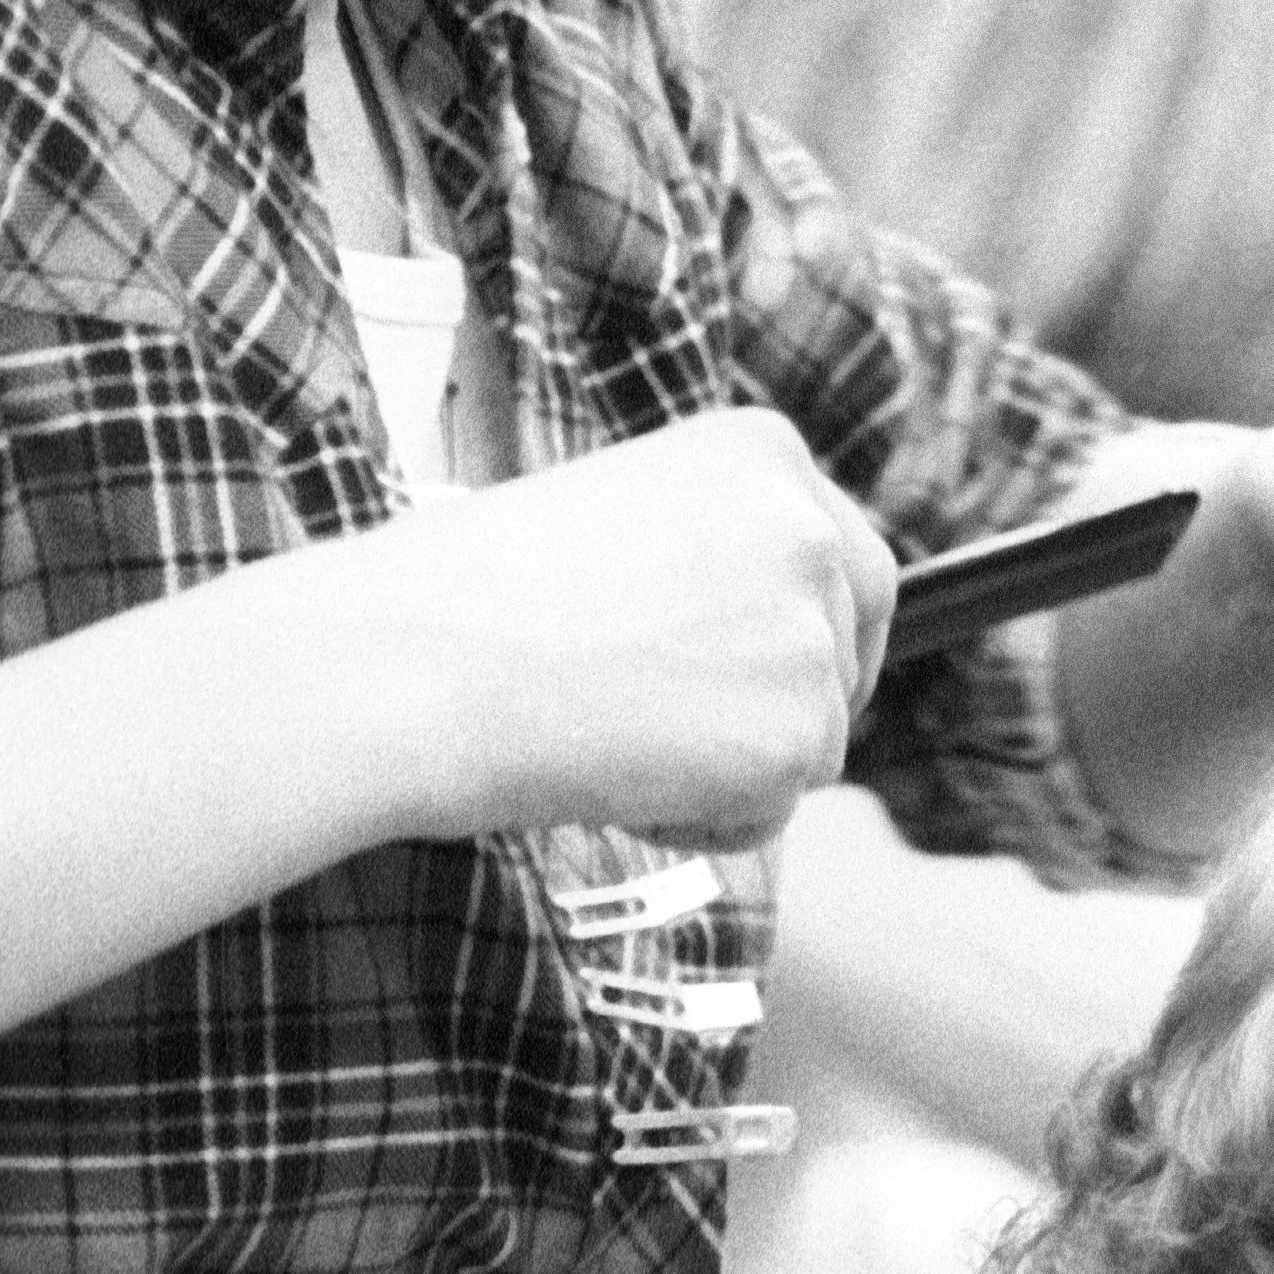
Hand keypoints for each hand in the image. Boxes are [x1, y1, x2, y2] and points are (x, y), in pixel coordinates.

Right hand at [373, 411, 895, 849]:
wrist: (419, 662)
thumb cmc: (472, 596)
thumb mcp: (618, 521)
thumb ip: (708, 558)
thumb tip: (751, 639)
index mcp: (762, 453)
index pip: (841, 554)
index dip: (811, 628)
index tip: (764, 670)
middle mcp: (810, 529)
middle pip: (853, 644)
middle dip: (796, 701)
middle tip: (703, 740)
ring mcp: (812, 633)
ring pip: (811, 737)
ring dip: (724, 766)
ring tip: (607, 738)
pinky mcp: (799, 734)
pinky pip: (771, 810)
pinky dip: (701, 820)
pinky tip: (613, 779)